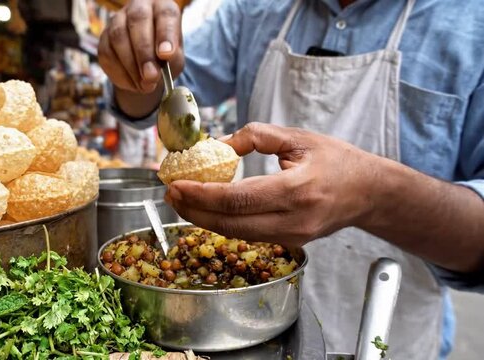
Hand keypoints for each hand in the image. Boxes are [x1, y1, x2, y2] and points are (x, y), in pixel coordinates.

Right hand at [98, 0, 183, 93]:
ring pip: (119, 37)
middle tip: (151, 76)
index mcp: (162, 7)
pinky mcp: (103, 38)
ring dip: (131, 66)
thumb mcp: (175, 58)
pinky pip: (107, 54)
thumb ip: (170, 61)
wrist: (146, 66)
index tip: (166, 55)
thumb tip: (153, 73)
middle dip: (144, 52)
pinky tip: (133, 84)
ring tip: (144, 85)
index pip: (165, 14)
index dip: (166, 34)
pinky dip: (121, 74)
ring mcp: (117, 20)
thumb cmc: (165, 57)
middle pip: (138, 21)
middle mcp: (139, 7)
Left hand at [165, 122, 379, 245]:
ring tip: (182, 201)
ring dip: (204, 219)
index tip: (177, 185)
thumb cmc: (337, 160)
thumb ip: (255, 137)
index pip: (238, 200)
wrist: (368, 193)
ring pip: (236, 235)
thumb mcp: (297, 138)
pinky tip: (207, 209)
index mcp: (297, 190)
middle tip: (171, 194)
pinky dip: (223, 223)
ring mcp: (292, 237)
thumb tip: (217, 145)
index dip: (202, 195)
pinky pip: (248, 236)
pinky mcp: (289, 243)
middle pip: (231, 224)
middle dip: (194, 211)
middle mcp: (294, 220)